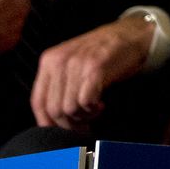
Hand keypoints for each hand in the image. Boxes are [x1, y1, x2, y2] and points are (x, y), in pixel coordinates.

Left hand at [30, 16, 153, 130]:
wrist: (132, 33)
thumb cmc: (102, 53)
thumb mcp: (72, 64)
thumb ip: (58, 85)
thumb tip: (52, 120)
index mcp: (49, 60)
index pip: (37, 102)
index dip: (47, 123)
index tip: (59, 134)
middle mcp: (58, 61)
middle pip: (54, 109)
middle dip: (69, 124)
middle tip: (84, 125)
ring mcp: (76, 63)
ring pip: (69, 109)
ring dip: (84, 117)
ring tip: (94, 110)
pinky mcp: (95, 67)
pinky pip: (86, 101)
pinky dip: (93, 109)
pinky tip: (100, 103)